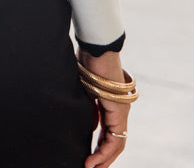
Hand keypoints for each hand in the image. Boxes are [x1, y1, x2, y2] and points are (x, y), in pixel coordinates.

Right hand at [79, 49, 129, 167]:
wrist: (96, 48)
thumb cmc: (87, 61)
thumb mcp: (84, 87)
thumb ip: (88, 105)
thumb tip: (90, 122)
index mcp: (111, 103)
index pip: (109, 133)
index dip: (100, 148)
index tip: (88, 158)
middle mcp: (120, 109)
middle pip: (115, 142)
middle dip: (103, 158)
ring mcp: (121, 110)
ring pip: (117, 143)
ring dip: (104, 159)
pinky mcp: (119, 110)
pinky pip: (115, 139)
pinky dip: (105, 152)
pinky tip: (93, 161)